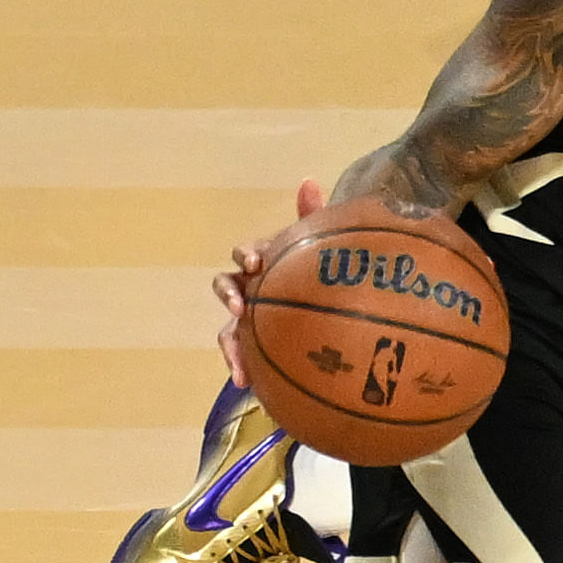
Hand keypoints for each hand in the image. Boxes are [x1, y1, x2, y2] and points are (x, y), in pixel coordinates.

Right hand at [213, 178, 327, 386]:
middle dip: (227, 293)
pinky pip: (240, 356)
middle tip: (238, 304)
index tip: (256, 261)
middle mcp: (252, 289)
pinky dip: (238, 367)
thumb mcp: (321, 251)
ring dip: (228, 341)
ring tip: (236, 359)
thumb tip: (308, 180)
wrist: (335, 322)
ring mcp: (250, 320)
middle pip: (227, 285)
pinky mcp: (254, 347)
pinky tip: (245, 382)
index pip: (247, 253)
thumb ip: (312, 218)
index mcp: (266, 264)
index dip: (247, 254)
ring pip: (228, 327)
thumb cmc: (324, 276)